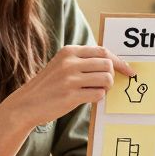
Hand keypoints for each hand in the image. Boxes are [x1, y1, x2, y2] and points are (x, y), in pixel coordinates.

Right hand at [16, 45, 132, 125]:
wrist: (26, 104)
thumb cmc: (48, 86)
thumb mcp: (62, 65)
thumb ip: (83, 61)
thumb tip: (111, 64)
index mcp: (69, 52)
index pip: (103, 51)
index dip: (119, 61)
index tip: (128, 70)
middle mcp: (70, 63)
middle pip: (108, 64)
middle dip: (112, 76)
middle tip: (104, 84)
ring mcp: (70, 79)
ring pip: (107, 79)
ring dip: (106, 87)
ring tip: (95, 90)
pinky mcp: (71, 96)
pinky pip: (98, 94)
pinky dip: (98, 97)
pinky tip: (88, 98)